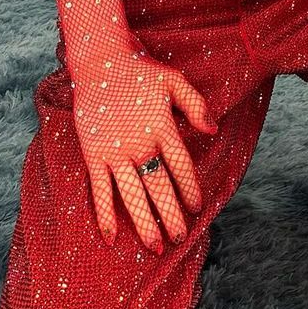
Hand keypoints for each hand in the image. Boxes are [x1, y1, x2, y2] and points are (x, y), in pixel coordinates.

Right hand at [70, 42, 217, 251]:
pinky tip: (111, 236)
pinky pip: (100, 190)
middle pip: (159, 187)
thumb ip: (195, 105)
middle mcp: (139, 143)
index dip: (190, 188)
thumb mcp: (175, 81)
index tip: (198, 207)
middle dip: (170, 216)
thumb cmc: (141, 71)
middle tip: (180, 239)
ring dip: (143, 223)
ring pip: (132, 195)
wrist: (100, 62)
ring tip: (156, 246)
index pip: (181, 165)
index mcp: (162, 127)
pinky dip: (104, 214)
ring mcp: (115, 151)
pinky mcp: (93, 154)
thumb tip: (214, 129)